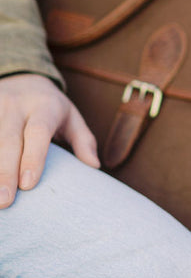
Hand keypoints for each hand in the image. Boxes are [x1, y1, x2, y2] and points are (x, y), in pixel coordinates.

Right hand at [0, 73, 98, 207]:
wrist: (24, 77)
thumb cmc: (52, 107)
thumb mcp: (72, 118)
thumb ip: (84, 141)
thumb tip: (94, 166)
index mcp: (45, 106)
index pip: (38, 132)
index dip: (33, 158)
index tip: (28, 185)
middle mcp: (17, 105)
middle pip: (8, 140)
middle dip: (5, 172)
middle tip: (4, 201)